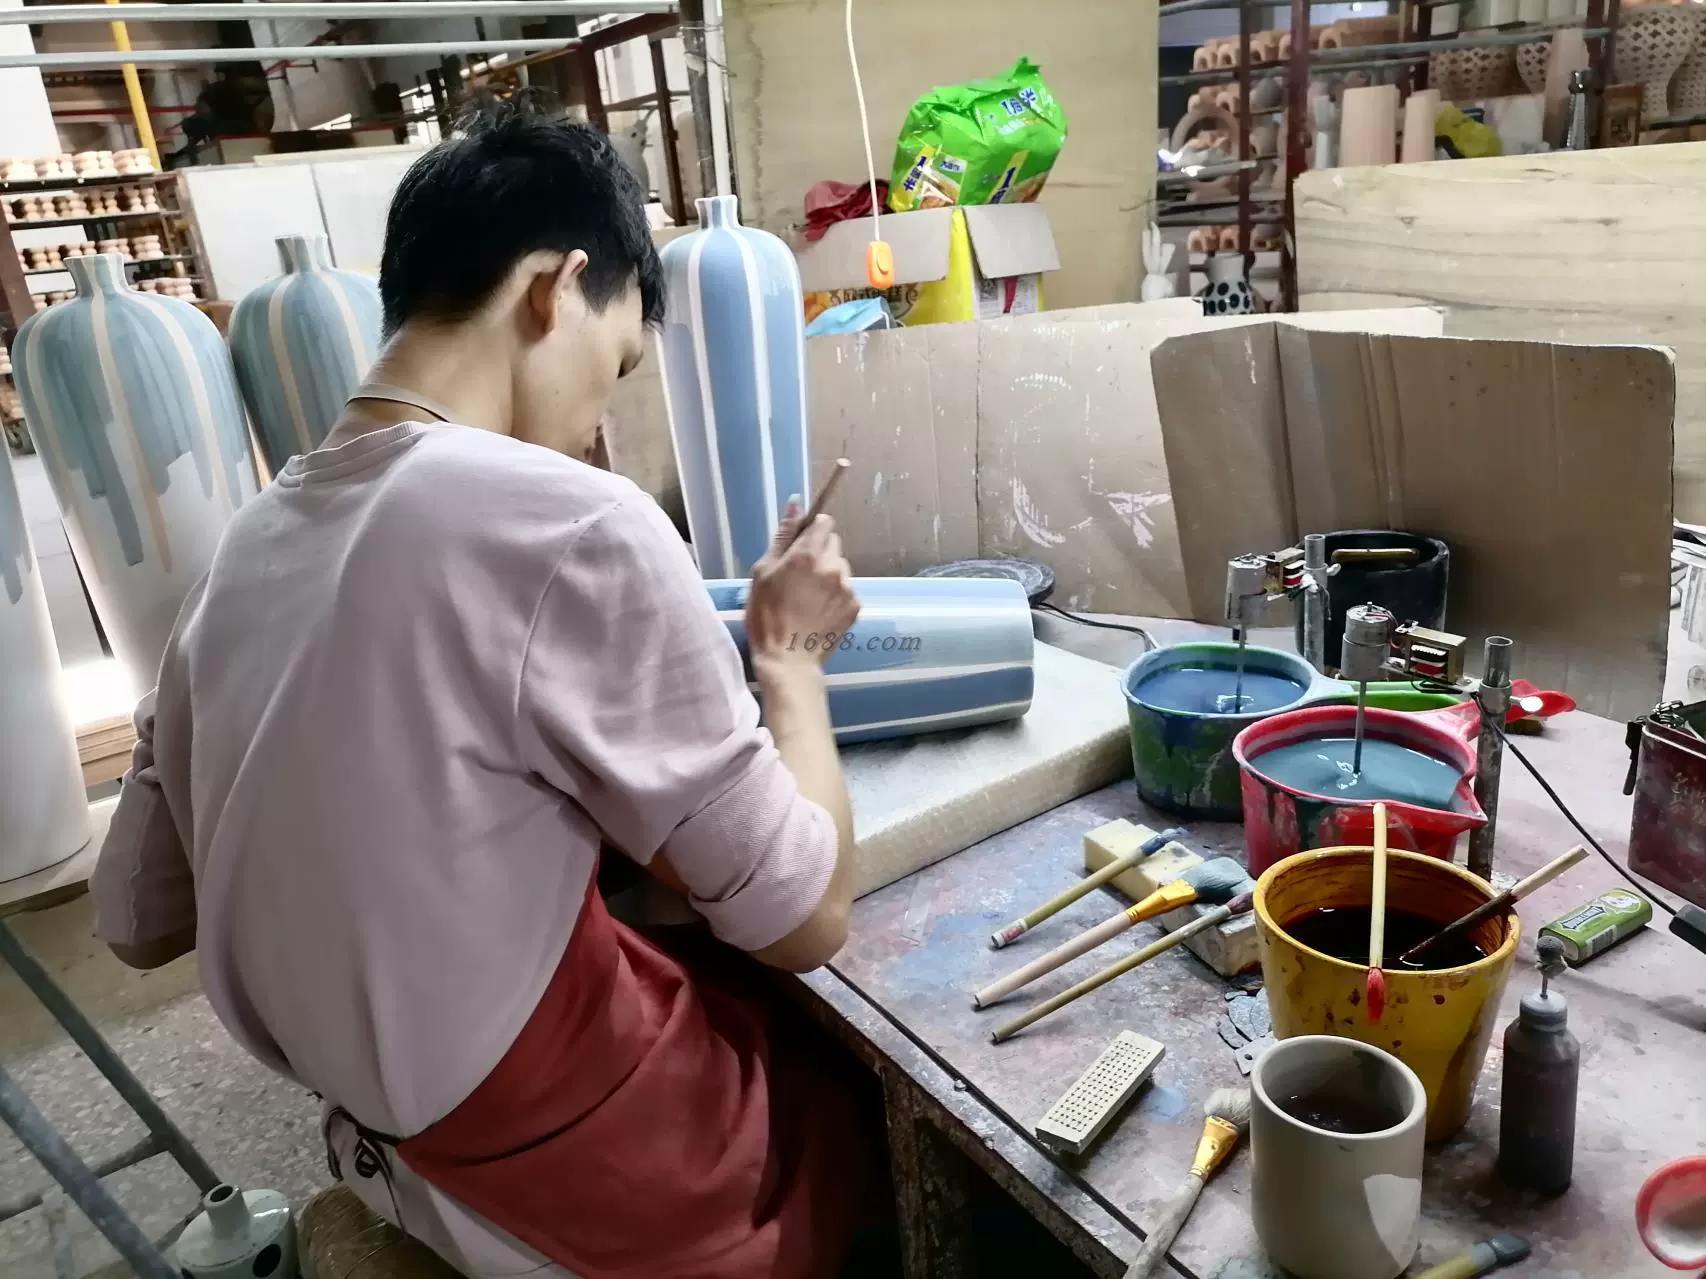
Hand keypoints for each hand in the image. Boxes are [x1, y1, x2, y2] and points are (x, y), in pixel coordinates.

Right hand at [746, 499, 858, 668]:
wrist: (788, 660)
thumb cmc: (766, 616)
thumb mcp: (763, 572)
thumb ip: (784, 536)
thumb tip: (796, 503)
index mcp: (808, 554)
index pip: (824, 522)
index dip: (812, 530)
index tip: (802, 544)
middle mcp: (833, 565)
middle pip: (833, 544)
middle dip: (819, 552)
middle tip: (800, 576)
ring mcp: (847, 587)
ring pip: (841, 568)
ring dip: (828, 575)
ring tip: (808, 598)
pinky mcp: (856, 606)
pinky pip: (846, 590)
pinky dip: (835, 596)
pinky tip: (819, 611)